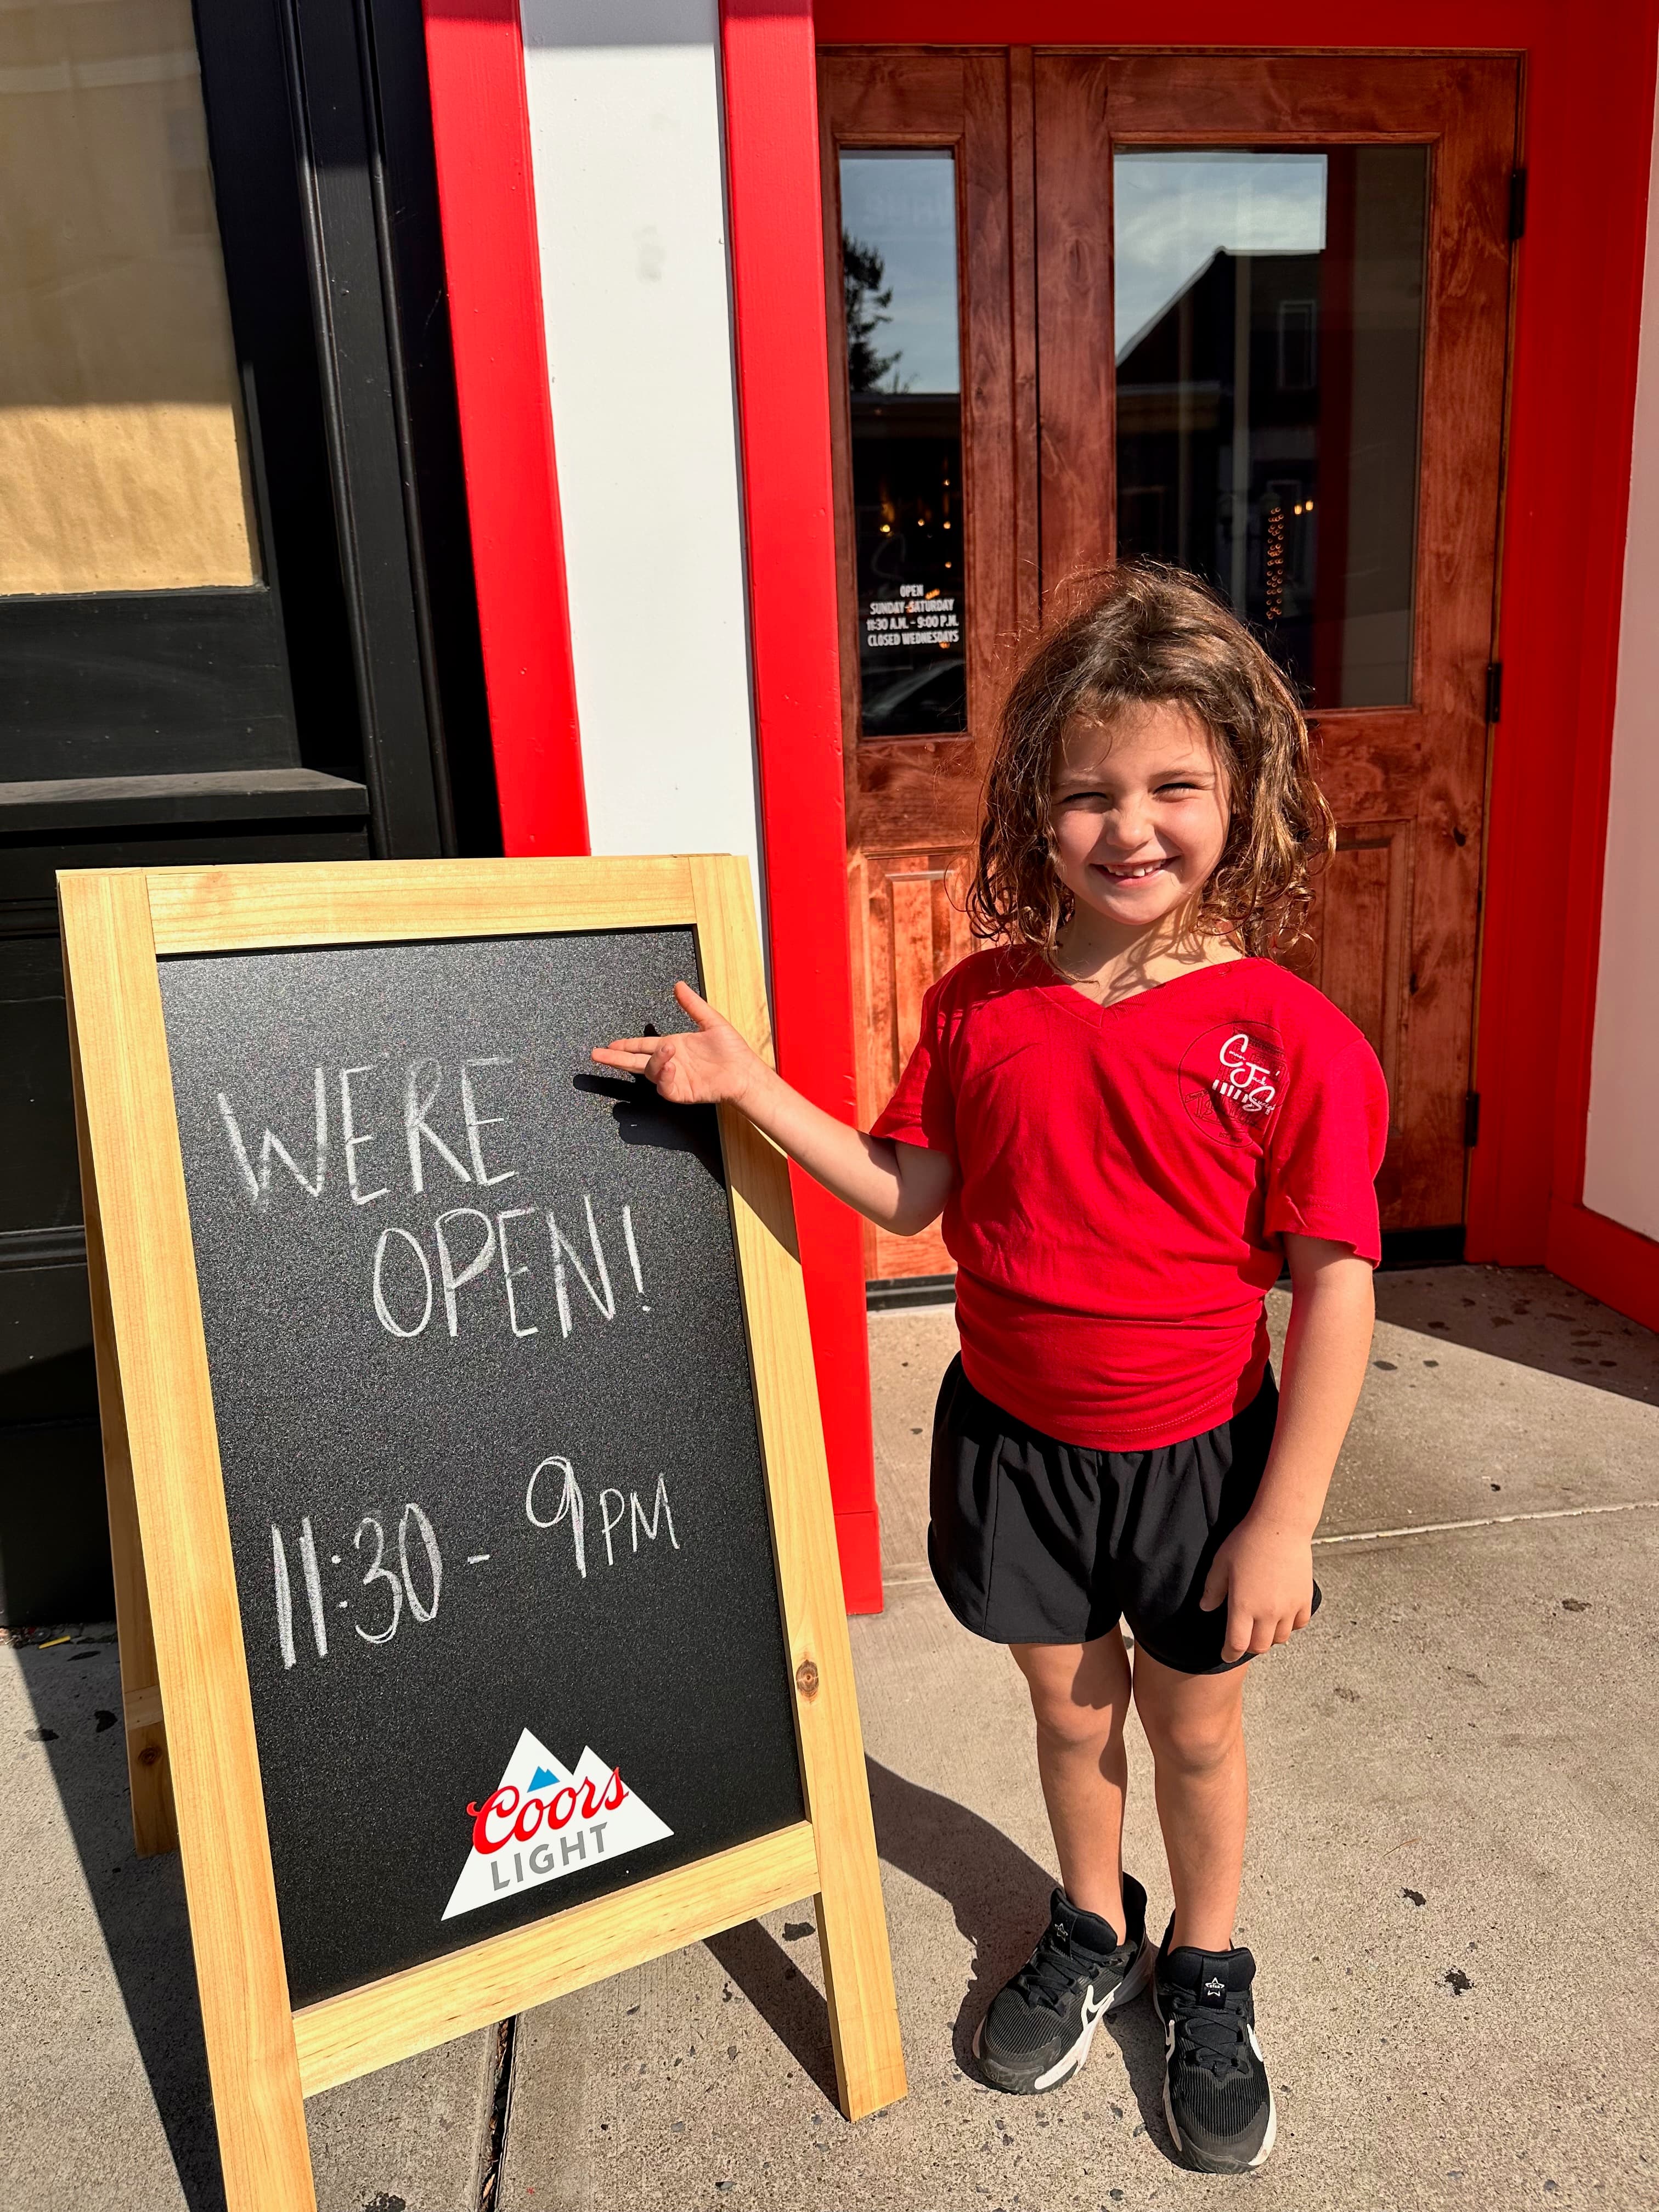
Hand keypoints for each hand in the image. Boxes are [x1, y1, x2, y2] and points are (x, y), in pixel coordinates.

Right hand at [591, 981, 768, 1109]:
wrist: (745, 1072)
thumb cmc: (732, 1050)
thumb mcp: (711, 1021)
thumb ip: (692, 1005)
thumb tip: (680, 986)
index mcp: (673, 1046)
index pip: (642, 1046)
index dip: (625, 1045)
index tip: (609, 1045)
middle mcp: (670, 1063)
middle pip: (636, 1061)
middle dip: (616, 1059)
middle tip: (598, 1055)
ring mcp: (675, 1078)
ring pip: (651, 1071)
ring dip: (654, 1060)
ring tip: (667, 1051)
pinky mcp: (682, 1091)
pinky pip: (665, 1087)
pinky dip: (664, 1077)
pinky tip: (669, 1067)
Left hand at [1198, 1513, 1314, 1664]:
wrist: (1280, 1526)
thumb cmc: (1247, 1542)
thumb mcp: (1220, 1564)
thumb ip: (1213, 1589)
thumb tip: (1206, 1608)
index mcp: (1243, 1606)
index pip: (1237, 1644)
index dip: (1229, 1654)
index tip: (1226, 1654)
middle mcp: (1268, 1612)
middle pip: (1259, 1646)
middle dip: (1248, 1647)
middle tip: (1243, 1638)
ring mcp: (1289, 1608)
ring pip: (1280, 1638)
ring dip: (1269, 1637)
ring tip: (1262, 1626)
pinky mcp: (1304, 1599)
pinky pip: (1299, 1624)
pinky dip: (1289, 1626)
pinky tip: (1282, 1616)